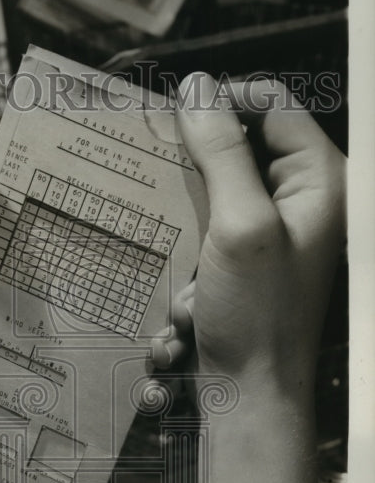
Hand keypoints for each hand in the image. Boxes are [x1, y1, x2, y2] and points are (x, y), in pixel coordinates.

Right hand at [151, 73, 344, 401]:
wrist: (249, 396)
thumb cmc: (258, 316)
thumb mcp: (240, 225)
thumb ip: (222, 152)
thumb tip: (195, 86)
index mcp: (319, 182)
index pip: (273, 104)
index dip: (223, 101)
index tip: (175, 120)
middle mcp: (299, 202)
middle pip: (237, 149)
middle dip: (193, 185)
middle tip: (164, 197)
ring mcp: (269, 236)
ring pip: (208, 199)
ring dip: (186, 238)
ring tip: (193, 283)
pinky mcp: (242, 264)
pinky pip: (200, 241)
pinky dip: (186, 271)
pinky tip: (190, 308)